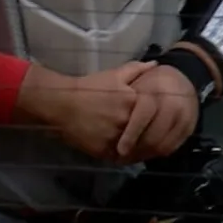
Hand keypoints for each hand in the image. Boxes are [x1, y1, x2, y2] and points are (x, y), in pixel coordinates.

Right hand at [14, 61, 156, 160]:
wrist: (62, 103)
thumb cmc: (90, 87)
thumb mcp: (114, 75)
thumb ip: (137, 69)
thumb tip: (156, 64)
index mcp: (132, 100)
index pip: (155, 115)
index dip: (158, 119)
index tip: (160, 120)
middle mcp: (126, 120)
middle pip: (147, 132)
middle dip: (151, 135)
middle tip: (155, 137)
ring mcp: (115, 137)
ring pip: (136, 147)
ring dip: (140, 148)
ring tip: (142, 147)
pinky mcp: (104, 151)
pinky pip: (121, 158)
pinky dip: (126, 157)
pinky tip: (127, 152)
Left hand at [115, 64, 199, 162]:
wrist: (182, 79)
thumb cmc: (151, 81)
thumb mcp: (135, 78)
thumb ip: (122, 87)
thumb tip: (103, 106)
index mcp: (155, 90)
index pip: (143, 115)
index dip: (131, 135)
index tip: (120, 150)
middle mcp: (172, 102)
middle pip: (154, 136)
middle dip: (137, 151)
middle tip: (123, 159)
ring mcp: (184, 115)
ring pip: (163, 145)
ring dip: (146, 155)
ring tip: (131, 158)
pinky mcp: (189, 127)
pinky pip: (172, 147)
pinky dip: (157, 154)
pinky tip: (145, 153)